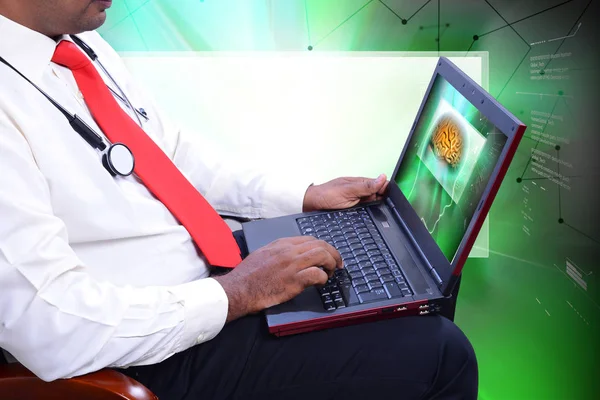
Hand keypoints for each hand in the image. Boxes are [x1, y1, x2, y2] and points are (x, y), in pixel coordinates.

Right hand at [213, 236, 342, 321]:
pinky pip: (317, 274)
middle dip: (333, 253)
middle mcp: (288, 251)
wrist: (239, 289)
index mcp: (281, 244)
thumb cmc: (248, 275)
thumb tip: (292, 255)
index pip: (309, 239)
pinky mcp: (294, 281)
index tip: (327, 254)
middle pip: (320, 245)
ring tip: (332, 272)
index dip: (322, 246)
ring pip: (322, 256)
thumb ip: (279, 252)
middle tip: (338, 263)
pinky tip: (321, 283)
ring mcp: (292, 265)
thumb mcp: (262, 254)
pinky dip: (323, 278)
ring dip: (332, 264)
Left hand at [302, 174, 388, 211]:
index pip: (380, 185)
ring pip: (373, 207)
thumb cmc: (326, 194)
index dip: (387, 190)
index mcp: (361, 183)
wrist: (311, 205)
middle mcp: (361, 192)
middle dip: (383, 202)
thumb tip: (383, 178)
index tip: (391, 198)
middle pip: (379, 197)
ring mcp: (357, 202)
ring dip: (376, 210)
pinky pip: (365, 214)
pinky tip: (370, 220)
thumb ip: (365, 186)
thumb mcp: (348, 190)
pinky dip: (368, 216)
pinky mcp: (354, 212)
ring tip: (376, 215)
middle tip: (383, 209)